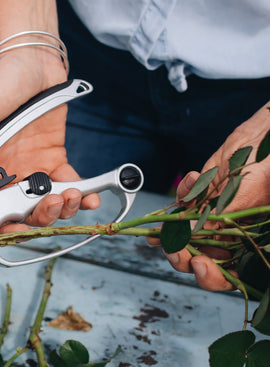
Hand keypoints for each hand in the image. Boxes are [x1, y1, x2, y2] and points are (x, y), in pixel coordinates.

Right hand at [0, 34, 99, 232]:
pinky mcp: (53, 160)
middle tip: (49, 206)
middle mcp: (4, 177)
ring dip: (60, 210)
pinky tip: (90, 198)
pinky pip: (67, 184)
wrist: (32, 62)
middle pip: (17, 216)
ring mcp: (30, 171)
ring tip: (70, 196)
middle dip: (35, 221)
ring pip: (43, 206)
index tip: (4, 234)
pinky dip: (81, 196)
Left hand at [147, 101, 269, 290]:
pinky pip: (183, 204)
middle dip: (181, 257)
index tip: (197, 264)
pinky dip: (182, 194)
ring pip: (184, 236)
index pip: (229, 275)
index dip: (211, 276)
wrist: (264, 138)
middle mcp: (229, 235)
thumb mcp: (244, 197)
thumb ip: (219, 218)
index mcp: (249, 245)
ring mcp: (212, 217)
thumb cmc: (266, 168)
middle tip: (171, 248)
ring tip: (163, 229)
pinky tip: (193, 180)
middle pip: (200, 260)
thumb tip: (193, 236)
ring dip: (170, 233)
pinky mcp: (200, 198)